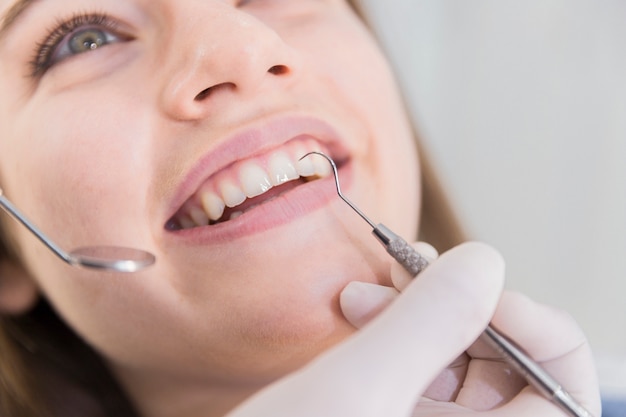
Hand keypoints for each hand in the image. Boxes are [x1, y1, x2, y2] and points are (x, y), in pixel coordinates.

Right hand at [343, 242, 601, 415]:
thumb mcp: (358, 392)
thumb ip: (427, 324)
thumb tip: (486, 261)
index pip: (562, 389)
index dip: (535, 329)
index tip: (476, 287)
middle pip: (506, 362)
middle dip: (457, 304)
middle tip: (404, 271)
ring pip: (454, 355)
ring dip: (417, 308)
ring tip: (363, 289)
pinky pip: (414, 362)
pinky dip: (391, 324)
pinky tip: (355, 305)